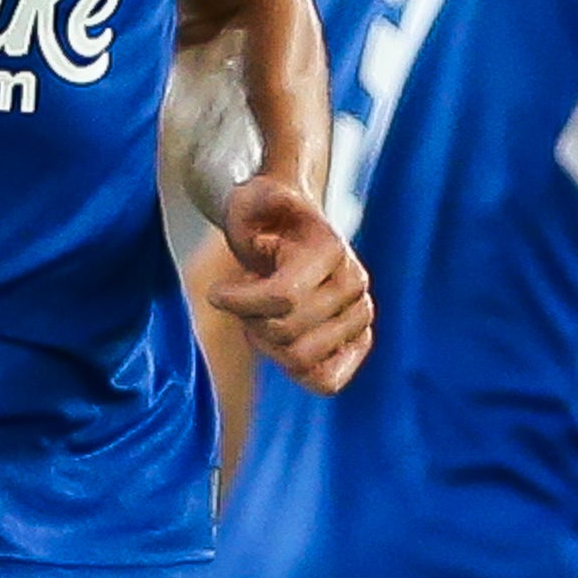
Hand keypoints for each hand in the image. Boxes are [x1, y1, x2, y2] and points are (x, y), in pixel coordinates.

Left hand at [201, 174, 371, 392]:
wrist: (293, 229)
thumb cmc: (265, 216)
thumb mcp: (252, 197)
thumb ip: (260, 198)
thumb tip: (275, 201)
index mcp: (331, 249)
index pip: (282, 299)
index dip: (239, 302)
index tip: (216, 292)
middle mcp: (354, 284)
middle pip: (286, 333)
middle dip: (251, 320)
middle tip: (244, 299)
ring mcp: (361, 315)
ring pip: (300, 360)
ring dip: (268, 342)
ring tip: (263, 315)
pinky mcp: (359, 341)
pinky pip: (327, 381)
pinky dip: (294, 369)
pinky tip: (279, 340)